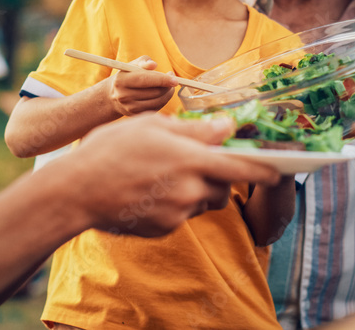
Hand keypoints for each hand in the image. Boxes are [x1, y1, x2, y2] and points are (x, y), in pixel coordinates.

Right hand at [68, 113, 279, 237]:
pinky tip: (148, 190)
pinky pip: (182, 214)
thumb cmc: (110, 149)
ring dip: (196, 189)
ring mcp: (177, 212)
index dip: (264, 168)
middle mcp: (188, 188)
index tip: (279, 167)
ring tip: (164, 174)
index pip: (240, 166)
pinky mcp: (164, 228)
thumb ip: (193, 129)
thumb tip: (226, 128)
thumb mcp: (151, 126)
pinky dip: (174, 202)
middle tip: (199, 163)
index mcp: (189, 159)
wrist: (75, 191)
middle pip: (224, 186)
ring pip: (203, 200)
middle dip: (221, 176)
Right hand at [104, 56, 176, 115]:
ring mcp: (129, 107)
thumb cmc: (128, 76)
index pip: (145, 80)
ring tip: (168, 87)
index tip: (175, 79)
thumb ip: (144, 62)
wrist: (114, 95)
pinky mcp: (135, 115)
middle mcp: (124, 96)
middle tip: (173, 80)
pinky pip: (155, 108)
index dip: (162, 79)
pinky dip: (162, 101)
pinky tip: (162, 95)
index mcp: (121, 80)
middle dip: (168, 86)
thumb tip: (153, 65)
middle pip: (154, 92)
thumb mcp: (133, 65)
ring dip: (167, 94)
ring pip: (157, 101)